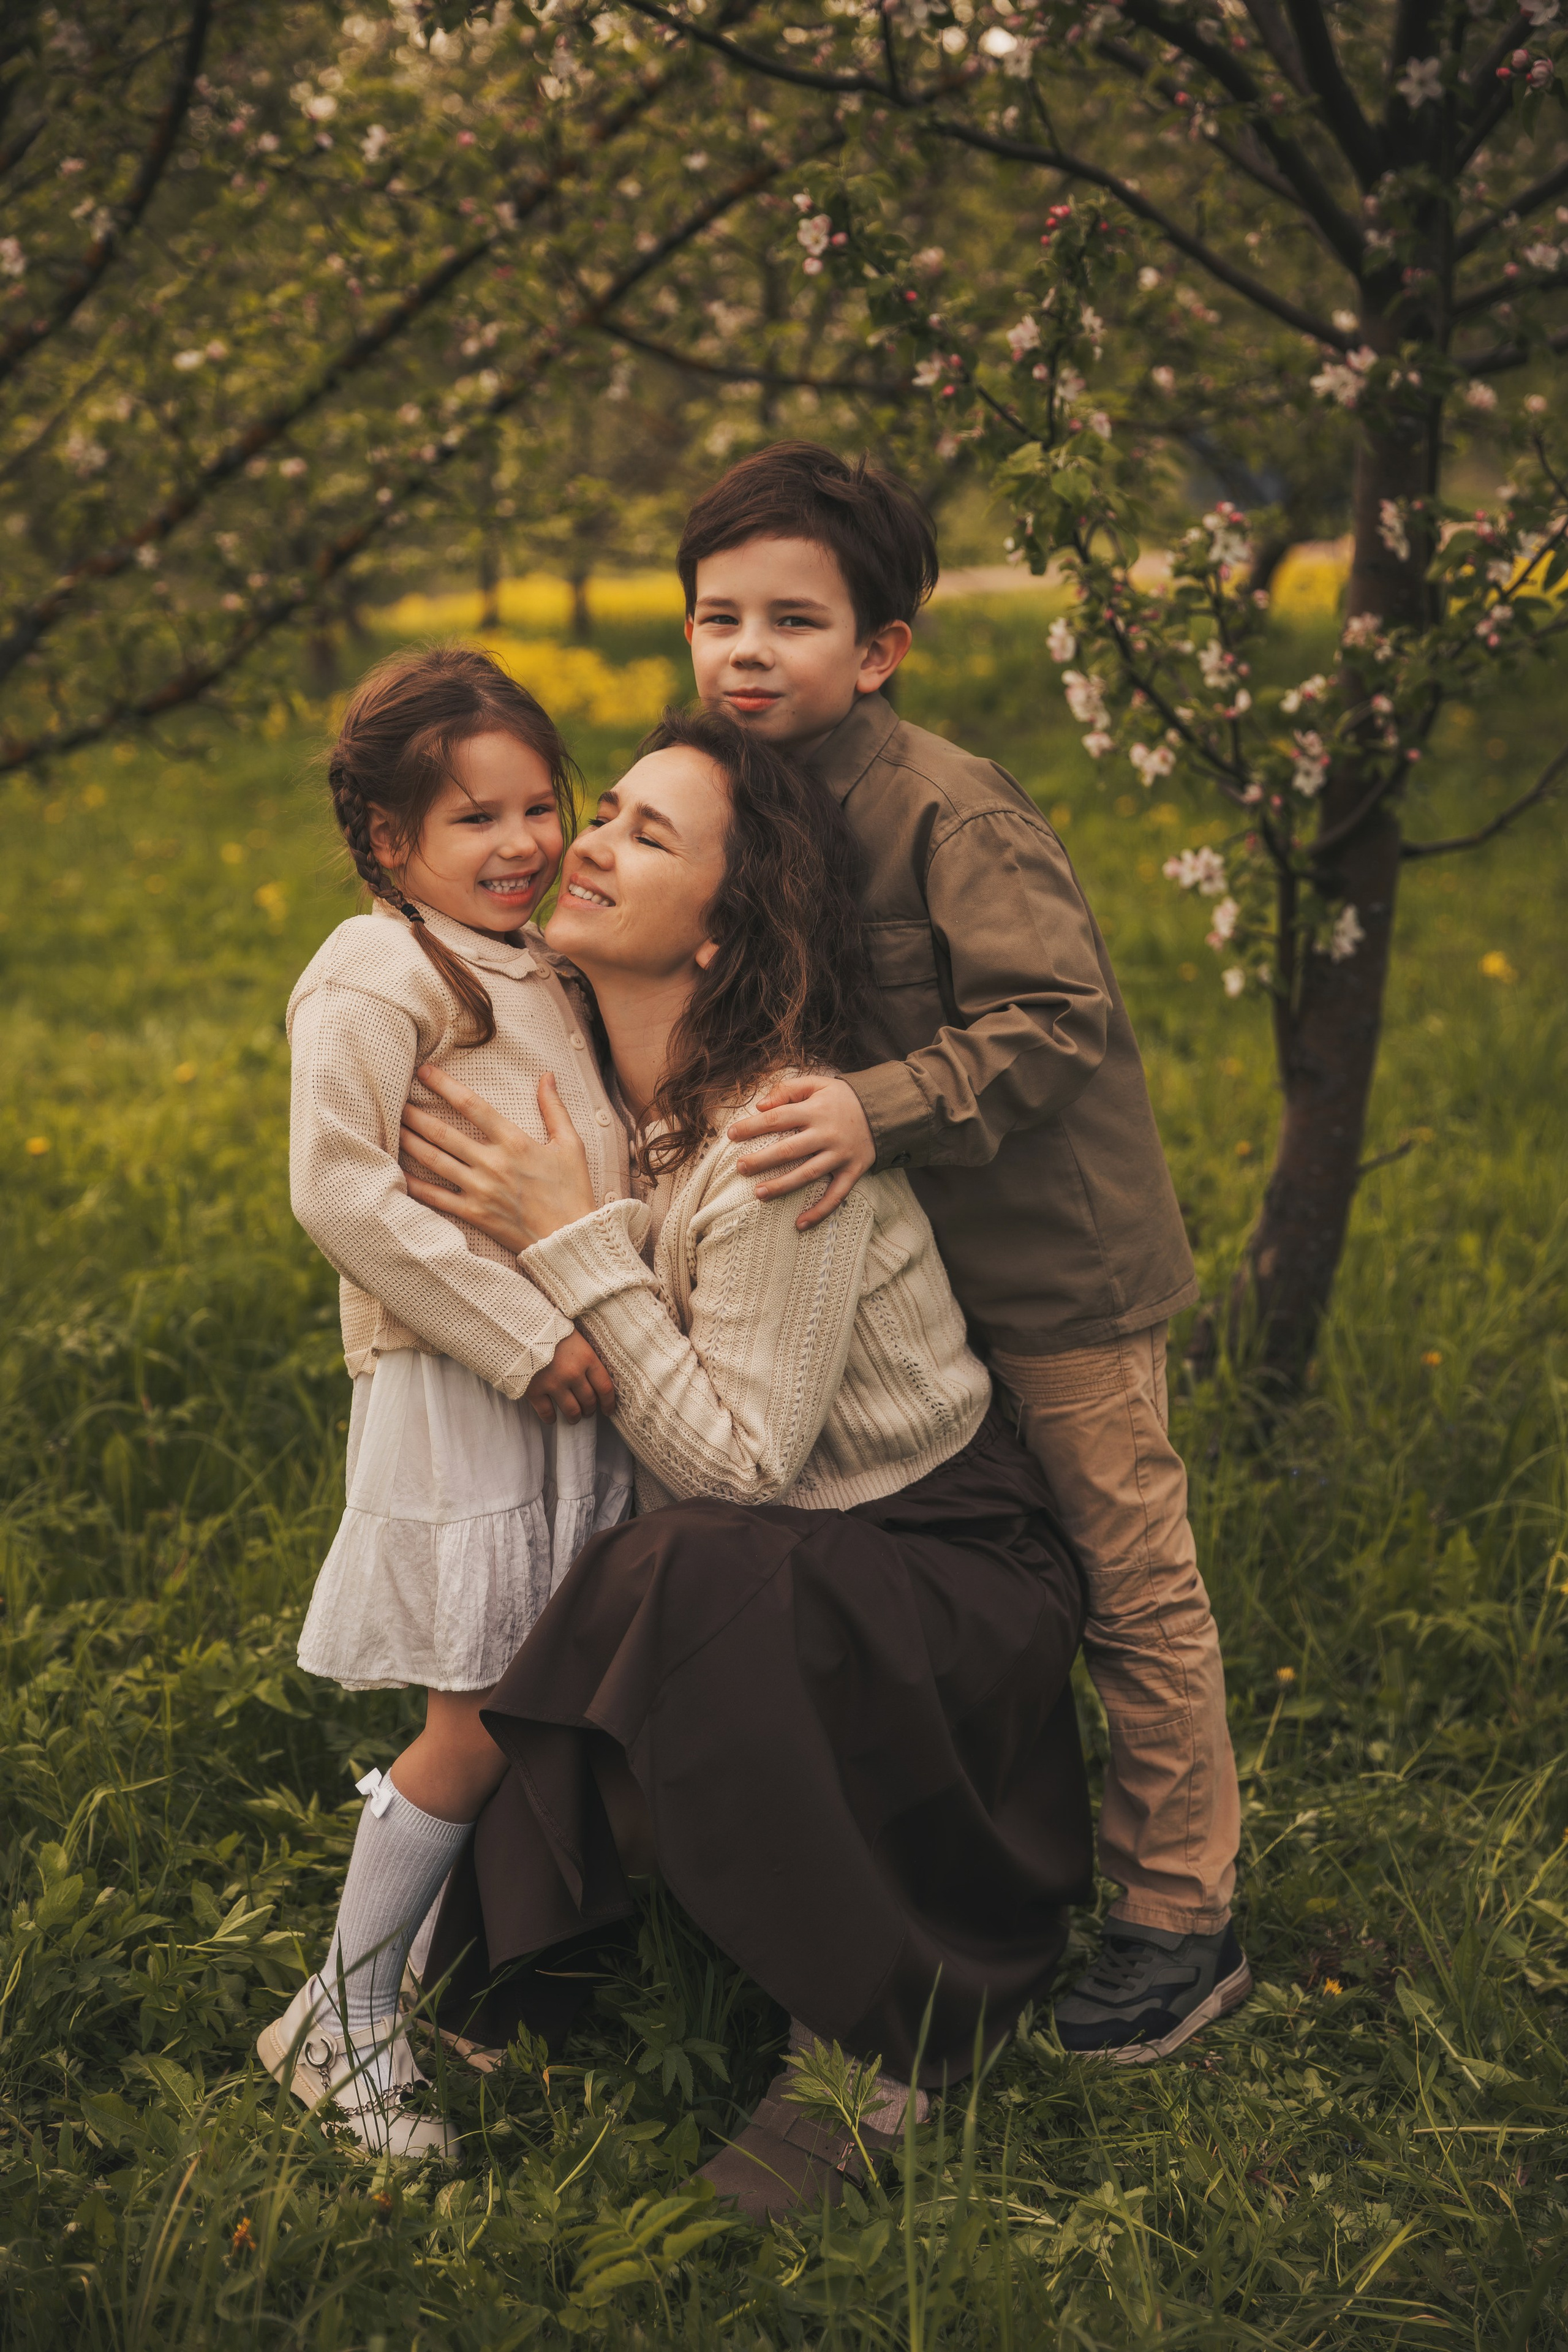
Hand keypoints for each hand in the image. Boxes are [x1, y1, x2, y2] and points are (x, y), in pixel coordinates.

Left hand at [401, 1067, 597, 1248]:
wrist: (571, 1239)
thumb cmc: (572, 1190)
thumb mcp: (570, 1144)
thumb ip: (554, 1108)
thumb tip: (546, 1075)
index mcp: (514, 1141)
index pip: (471, 1105)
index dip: (444, 1085)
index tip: (424, 1071)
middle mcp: (493, 1163)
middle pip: (443, 1133)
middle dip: (415, 1114)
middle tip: (394, 1099)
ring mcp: (480, 1190)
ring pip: (435, 1160)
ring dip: (410, 1142)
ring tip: (393, 1127)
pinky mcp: (474, 1214)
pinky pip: (437, 1198)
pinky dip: (415, 1185)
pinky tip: (398, 1172)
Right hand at [524, 1332, 616, 1425]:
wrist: (519, 1327)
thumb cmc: (549, 1328)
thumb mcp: (574, 1336)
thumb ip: (585, 1354)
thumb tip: (593, 1370)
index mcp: (586, 1358)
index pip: (604, 1387)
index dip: (608, 1402)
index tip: (608, 1410)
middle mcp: (573, 1374)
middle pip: (589, 1401)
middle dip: (590, 1409)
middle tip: (588, 1411)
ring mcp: (554, 1383)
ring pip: (572, 1410)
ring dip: (574, 1417)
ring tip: (573, 1417)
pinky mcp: (534, 1390)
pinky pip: (547, 1413)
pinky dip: (550, 1418)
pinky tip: (551, 1418)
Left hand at [727, 1075, 875, 1230]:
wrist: (885, 1110)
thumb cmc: (843, 1097)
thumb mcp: (818, 1083)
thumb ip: (788, 1089)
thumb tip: (760, 1105)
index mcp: (815, 1110)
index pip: (776, 1118)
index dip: (752, 1127)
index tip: (731, 1135)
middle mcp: (826, 1134)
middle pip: (788, 1149)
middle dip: (761, 1160)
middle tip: (740, 1168)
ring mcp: (840, 1155)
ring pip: (807, 1174)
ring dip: (782, 1186)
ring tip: (759, 1194)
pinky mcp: (853, 1171)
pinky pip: (836, 1196)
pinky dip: (819, 1211)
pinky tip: (800, 1224)